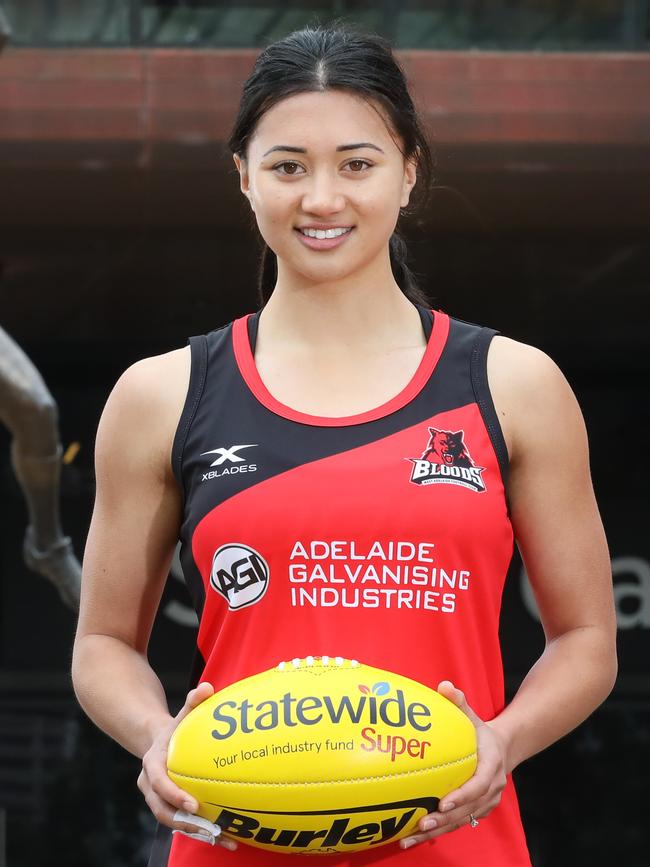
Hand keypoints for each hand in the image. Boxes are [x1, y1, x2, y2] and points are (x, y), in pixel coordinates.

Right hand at [137, 681, 237, 850]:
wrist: (157, 742)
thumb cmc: (175, 728)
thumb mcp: (182, 714)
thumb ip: (193, 701)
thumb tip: (207, 688)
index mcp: (151, 765)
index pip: (158, 783)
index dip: (173, 794)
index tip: (193, 804)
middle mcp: (151, 787)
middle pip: (163, 811)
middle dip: (186, 823)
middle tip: (210, 828)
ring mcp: (158, 800)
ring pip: (174, 822)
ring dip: (198, 832)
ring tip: (225, 838)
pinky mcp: (170, 808)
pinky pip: (184, 823)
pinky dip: (203, 831)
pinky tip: (227, 837)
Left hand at [399, 681, 507, 849]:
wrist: (504, 748)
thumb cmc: (480, 731)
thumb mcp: (472, 715)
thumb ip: (459, 702)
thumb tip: (444, 686)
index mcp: (491, 766)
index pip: (478, 785)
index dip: (461, 796)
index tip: (442, 804)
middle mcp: (492, 789)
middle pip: (468, 810)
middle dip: (444, 821)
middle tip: (420, 824)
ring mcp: (486, 802)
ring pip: (462, 821)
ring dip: (438, 831)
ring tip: (411, 838)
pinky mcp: (479, 810)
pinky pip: (459, 823)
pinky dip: (440, 831)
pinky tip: (415, 836)